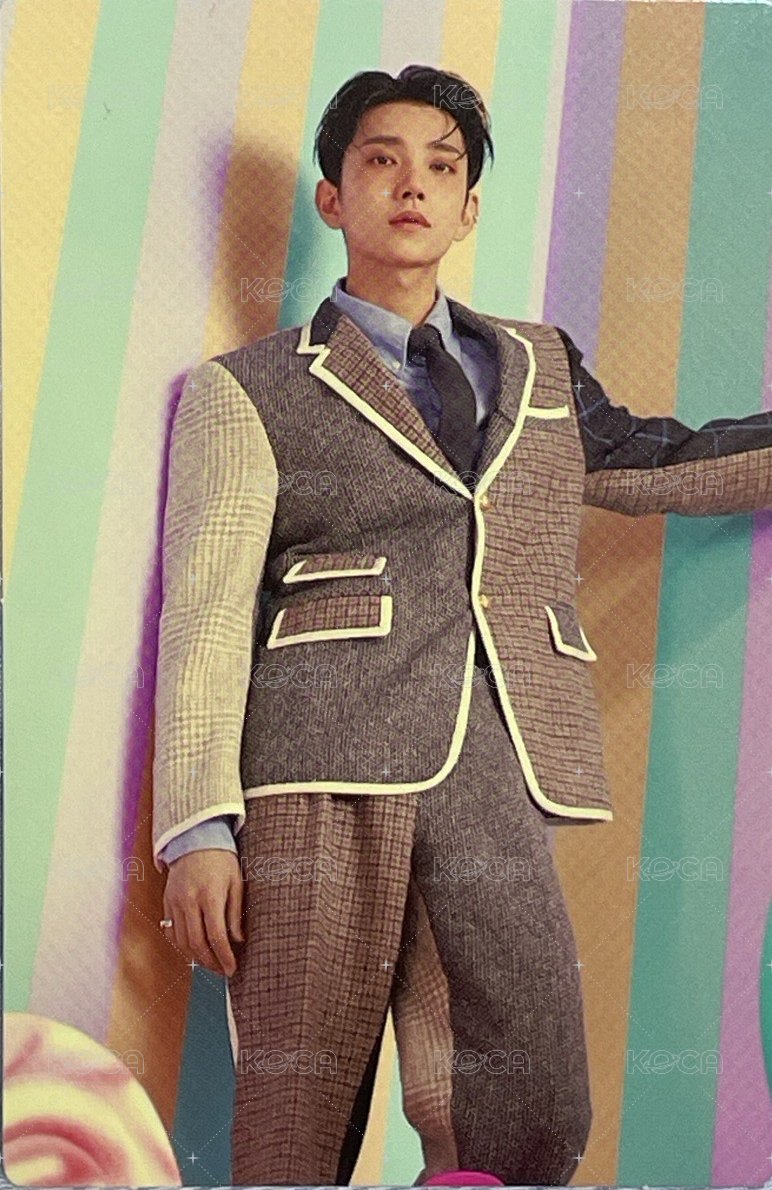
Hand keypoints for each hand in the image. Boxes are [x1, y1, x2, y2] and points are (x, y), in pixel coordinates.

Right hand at [162, 849, 243, 976]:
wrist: (195, 841)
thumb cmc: (222, 861)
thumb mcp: (236, 882)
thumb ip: (236, 912)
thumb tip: (238, 940)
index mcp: (209, 895)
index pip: (216, 935)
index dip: (224, 956)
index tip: (232, 969)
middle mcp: (189, 901)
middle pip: (197, 943)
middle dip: (211, 962)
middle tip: (223, 971)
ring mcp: (174, 903)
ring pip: (182, 942)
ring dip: (197, 958)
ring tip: (212, 964)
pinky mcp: (167, 903)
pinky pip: (172, 932)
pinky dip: (182, 946)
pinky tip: (195, 951)